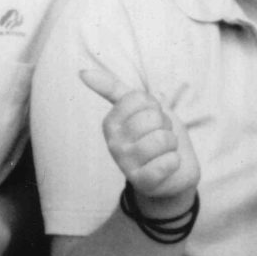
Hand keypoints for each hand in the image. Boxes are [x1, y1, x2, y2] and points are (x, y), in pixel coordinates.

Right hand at [80, 65, 198, 209]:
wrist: (172, 172)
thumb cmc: (154, 135)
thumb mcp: (138, 108)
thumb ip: (111, 88)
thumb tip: (82, 72)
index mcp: (110, 123)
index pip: (140, 98)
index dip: (154, 106)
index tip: (150, 120)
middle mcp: (113, 144)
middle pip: (152, 117)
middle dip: (164, 125)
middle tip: (158, 137)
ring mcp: (126, 165)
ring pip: (162, 139)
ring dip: (171, 143)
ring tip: (163, 151)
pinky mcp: (143, 182)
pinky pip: (168, 162)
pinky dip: (174, 161)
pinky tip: (167, 166)